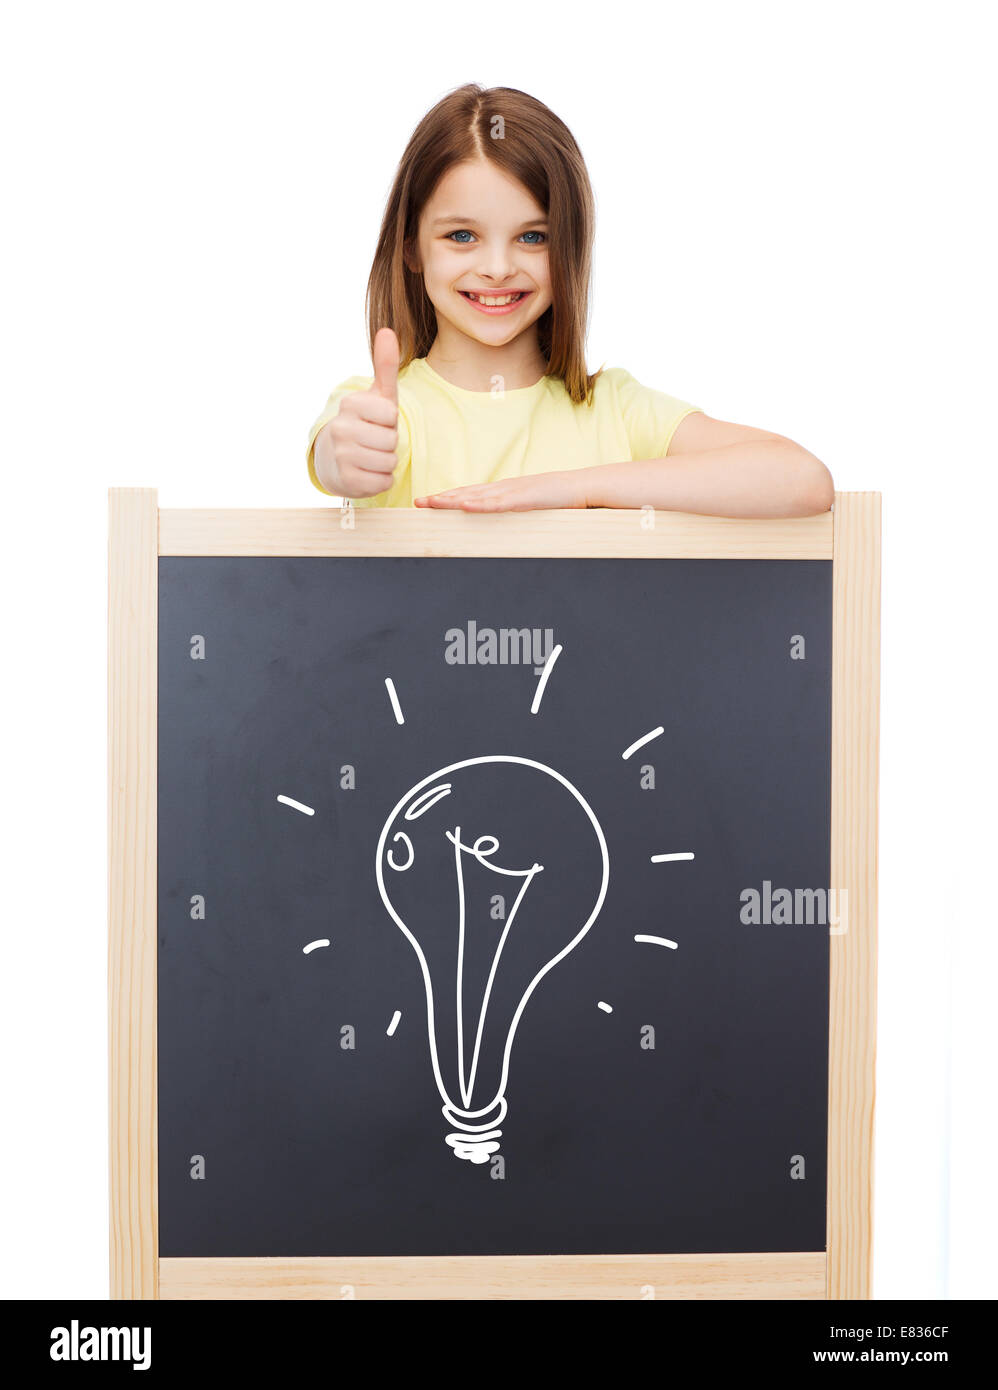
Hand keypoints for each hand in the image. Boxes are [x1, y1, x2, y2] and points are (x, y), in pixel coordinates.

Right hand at [322, 327, 399, 497]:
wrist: (335, 457)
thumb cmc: (365, 423)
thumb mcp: (377, 396)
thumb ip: (385, 366)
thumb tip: (386, 331)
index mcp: (350, 404)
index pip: (391, 416)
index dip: (390, 422)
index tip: (377, 422)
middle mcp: (341, 429)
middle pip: (391, 442)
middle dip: (389, 444)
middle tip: (374, 441)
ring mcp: (341, 456)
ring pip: (389, 462)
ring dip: (386, 462)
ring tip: (371, 456)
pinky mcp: (346, 481)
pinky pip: (383, 482)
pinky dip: (381, 480)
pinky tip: (367, 472)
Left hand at [414, 468, 590, 510]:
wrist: (581, 486)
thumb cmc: (558, 498)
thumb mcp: (531, 505)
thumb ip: (515, 509)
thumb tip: (501, 516)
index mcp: (504, 491)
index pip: (470, 493)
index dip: (448, 497)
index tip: (428, 501)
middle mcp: (503, 488)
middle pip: (466, 493)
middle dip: (441, 498)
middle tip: (418, 502)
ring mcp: (512, 492)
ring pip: (476, 496)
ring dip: (452, 500)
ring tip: (432, 503)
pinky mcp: (524, 499)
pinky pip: (497, 504)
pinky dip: (480, 505)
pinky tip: (465, 506)